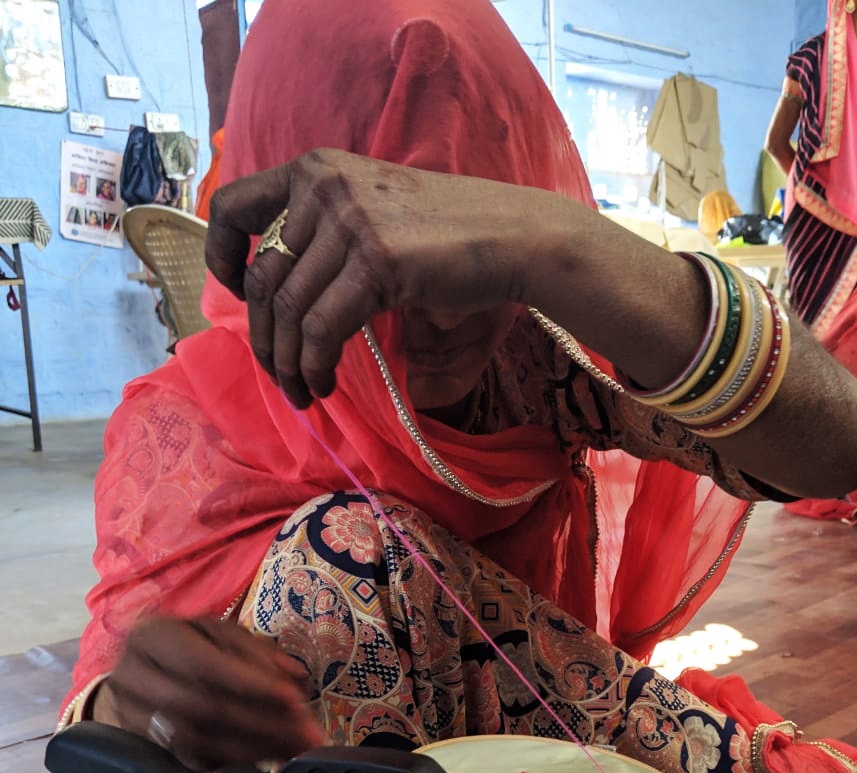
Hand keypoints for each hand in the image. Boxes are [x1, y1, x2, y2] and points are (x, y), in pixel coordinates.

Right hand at [93, 616, 320, 772]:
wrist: (137, 673)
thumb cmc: (186, 645)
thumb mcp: (218, 633)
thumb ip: (255, 651)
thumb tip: (294, 677)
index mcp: (152, 637)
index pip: (203, 665)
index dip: (251, 684)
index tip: (294, 699)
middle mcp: (133, 678)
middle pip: (202, 708)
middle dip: (261, 723)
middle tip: (305, 734)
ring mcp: (133, 719)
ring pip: (199, 741)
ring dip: (255, 748)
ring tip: (296, 749)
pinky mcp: (146, 750)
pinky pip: (195, 762)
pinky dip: (238, 761)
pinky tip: (271, 757)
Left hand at [206, 148, 562, 406]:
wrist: (511, 236)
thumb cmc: (447, 236)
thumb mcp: (374, 214)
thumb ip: (326, 237)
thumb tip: (283, 300)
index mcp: (316, 169)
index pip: (234, 204)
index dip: (220, 252)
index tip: (230, 288)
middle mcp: (323, 188)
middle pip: (260, 277)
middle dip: (263, 339)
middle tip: (280, 376)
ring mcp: (348, 222)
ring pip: (286, 309)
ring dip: (287, 364)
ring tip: (303, 392)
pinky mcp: (375, 262)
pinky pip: (320, 328)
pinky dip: (314, 365)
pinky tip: (324, 384)